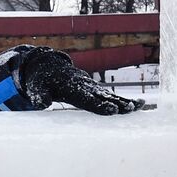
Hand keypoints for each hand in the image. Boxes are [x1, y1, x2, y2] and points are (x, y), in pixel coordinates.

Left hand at [16, 46, 144, 114]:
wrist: (49, 67)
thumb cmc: (42, 81)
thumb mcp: (36, 88)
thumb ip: (40, 96)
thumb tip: (41, 103)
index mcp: (72, 89)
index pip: (88, 99)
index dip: (100, 104)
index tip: (111, 109)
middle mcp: (85, 87)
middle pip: (104, 96)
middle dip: (117, 103)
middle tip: (130, 109)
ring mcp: (92, 88)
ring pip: (111, 95)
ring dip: (125, 101)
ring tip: (140, 106)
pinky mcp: (96, 90)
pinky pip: (112, 95)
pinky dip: (124, 100)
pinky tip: (137, 105)